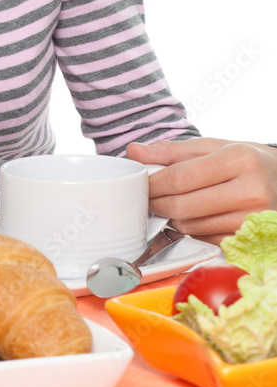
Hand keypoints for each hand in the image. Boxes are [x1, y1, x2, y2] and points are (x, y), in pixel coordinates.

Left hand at [125, 138, 276, 244]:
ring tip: (173, 203)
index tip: (142, 183)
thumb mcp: (214, 146)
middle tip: (149, 197)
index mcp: (239, 160)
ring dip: (172, 217)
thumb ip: (172, 151)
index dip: (154, 183)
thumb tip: (134, 151)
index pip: (181, 177)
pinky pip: (205, 239)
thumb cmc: (246, 161)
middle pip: (183, 205)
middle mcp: (250, 191)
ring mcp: (252, 220)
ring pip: (191, 226)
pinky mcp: (249, 240)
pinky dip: (191, 229)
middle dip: (157, 203)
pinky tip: (194, 216)